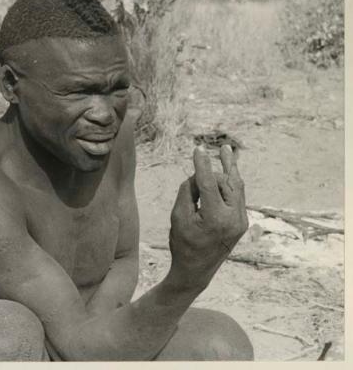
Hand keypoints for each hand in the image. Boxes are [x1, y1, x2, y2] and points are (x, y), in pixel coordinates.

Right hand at [168, 145, 248, 290]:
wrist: (195, 270)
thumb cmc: (182, 243)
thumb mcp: (178, 215)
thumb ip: (187, 191)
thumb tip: (198, 175)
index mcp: (216, 218)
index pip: (208, 183)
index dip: (201, 164)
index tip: (198, 149)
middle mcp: (234, 218)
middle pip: (224, 182)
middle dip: (210, 173)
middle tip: (195, 174)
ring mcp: (241, 220)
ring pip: (235, 186)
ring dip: (228, 170)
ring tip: (226, 150)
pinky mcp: (241, 221)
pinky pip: (237, 196)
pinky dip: (230, 183)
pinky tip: (229, 169)